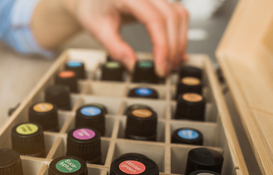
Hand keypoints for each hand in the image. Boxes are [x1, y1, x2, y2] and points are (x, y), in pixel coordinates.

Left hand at [67, 0, 188, 75]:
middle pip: (172, 18)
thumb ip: (115, 48)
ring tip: (170, 63)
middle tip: (165, 70)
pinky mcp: (160, 0)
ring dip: (179, 41)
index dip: (162, 45)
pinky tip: (174, 51)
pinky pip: (178, 14)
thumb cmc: (92, 9)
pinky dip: (179, 33)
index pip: (154, 20)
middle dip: (172, 48)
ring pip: (180, 15)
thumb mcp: (98, 30)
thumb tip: (132, 65)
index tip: (160, 66)